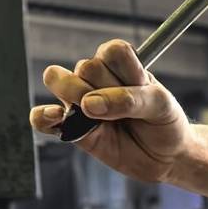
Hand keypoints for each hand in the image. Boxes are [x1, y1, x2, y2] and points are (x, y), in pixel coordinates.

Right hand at [30, 40, 192, 183]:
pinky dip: (42, 117)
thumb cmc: (164, 123)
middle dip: (107, 91)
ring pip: (59, 81)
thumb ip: (128, 100)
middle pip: (85, 67)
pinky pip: (41, 118)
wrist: (166, 157)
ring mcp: (80, 101)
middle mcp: (97, 77)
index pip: (111, 51)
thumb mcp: (160, 106)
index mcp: (120, 63)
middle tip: (128, 112)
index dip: (125, 73)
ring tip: (98, 118)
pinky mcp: (70, 127)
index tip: (142, 89)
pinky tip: (57, 118)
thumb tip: (87, 105)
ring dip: (76, 97)